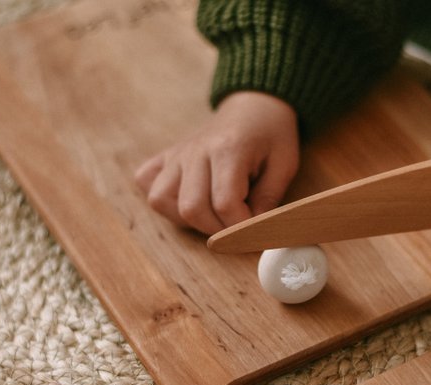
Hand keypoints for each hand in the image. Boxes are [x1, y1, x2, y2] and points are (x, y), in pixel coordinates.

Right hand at [135, 91, 299, 234]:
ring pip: (161, 200)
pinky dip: (162, 198)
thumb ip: (269, 199)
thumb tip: (255, 231)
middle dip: (216, 229)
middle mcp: (195, 151)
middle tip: (236, 225)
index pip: (224, 203)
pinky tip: (185, 199)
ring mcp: (177, 154)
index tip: (254, 227)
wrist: (253, 106)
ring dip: (187, 219)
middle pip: (191, 207)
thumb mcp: (284, 164)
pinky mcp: (166, 157)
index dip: (240, 226)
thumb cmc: (271, 135)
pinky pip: (146, 182)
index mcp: (228, 149)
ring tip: (212, 214)